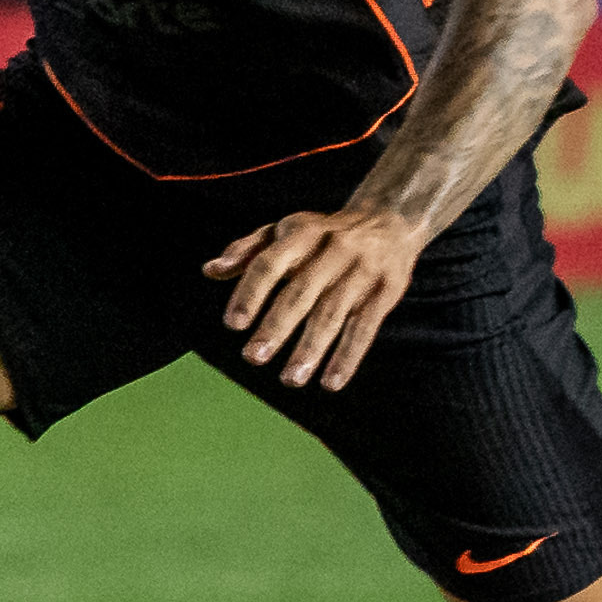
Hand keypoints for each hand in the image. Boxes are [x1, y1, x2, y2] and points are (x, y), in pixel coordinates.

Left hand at [205, 206, 426, 390]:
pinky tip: (331, 382)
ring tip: (290, 378)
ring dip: (311, 348)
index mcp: (303, 232)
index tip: (234, 324)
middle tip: (253, 357)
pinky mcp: (386, 290)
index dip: (251, 292)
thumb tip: (210, 270)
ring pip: (333, 313)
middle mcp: (333, 248)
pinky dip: (348, 356)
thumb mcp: (287, 230)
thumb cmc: (325, 233)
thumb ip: (248, 250)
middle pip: (302, 291)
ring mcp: (362, 269)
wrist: (390, 219)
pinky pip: (366, 326)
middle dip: (277, 326)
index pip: (271, 261)